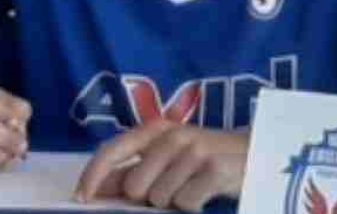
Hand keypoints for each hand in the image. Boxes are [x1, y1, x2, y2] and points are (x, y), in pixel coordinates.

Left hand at [75, 120, 249, 211]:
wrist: (255, 154)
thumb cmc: (202, 159)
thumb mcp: (166, 157)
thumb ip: (131, 169)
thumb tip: (95, 187)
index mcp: (156, 130)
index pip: (112, 150)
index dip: (93, 175)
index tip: (82, 197)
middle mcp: (173, 136)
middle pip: (135, 186)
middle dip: (147, 196)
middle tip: (170, 187)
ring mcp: (195, 152)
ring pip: (160, 199)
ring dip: (173, 202)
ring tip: (192, 187)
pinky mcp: (215, 170)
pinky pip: (186, 204)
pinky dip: (193, 206)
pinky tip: (205, 193)